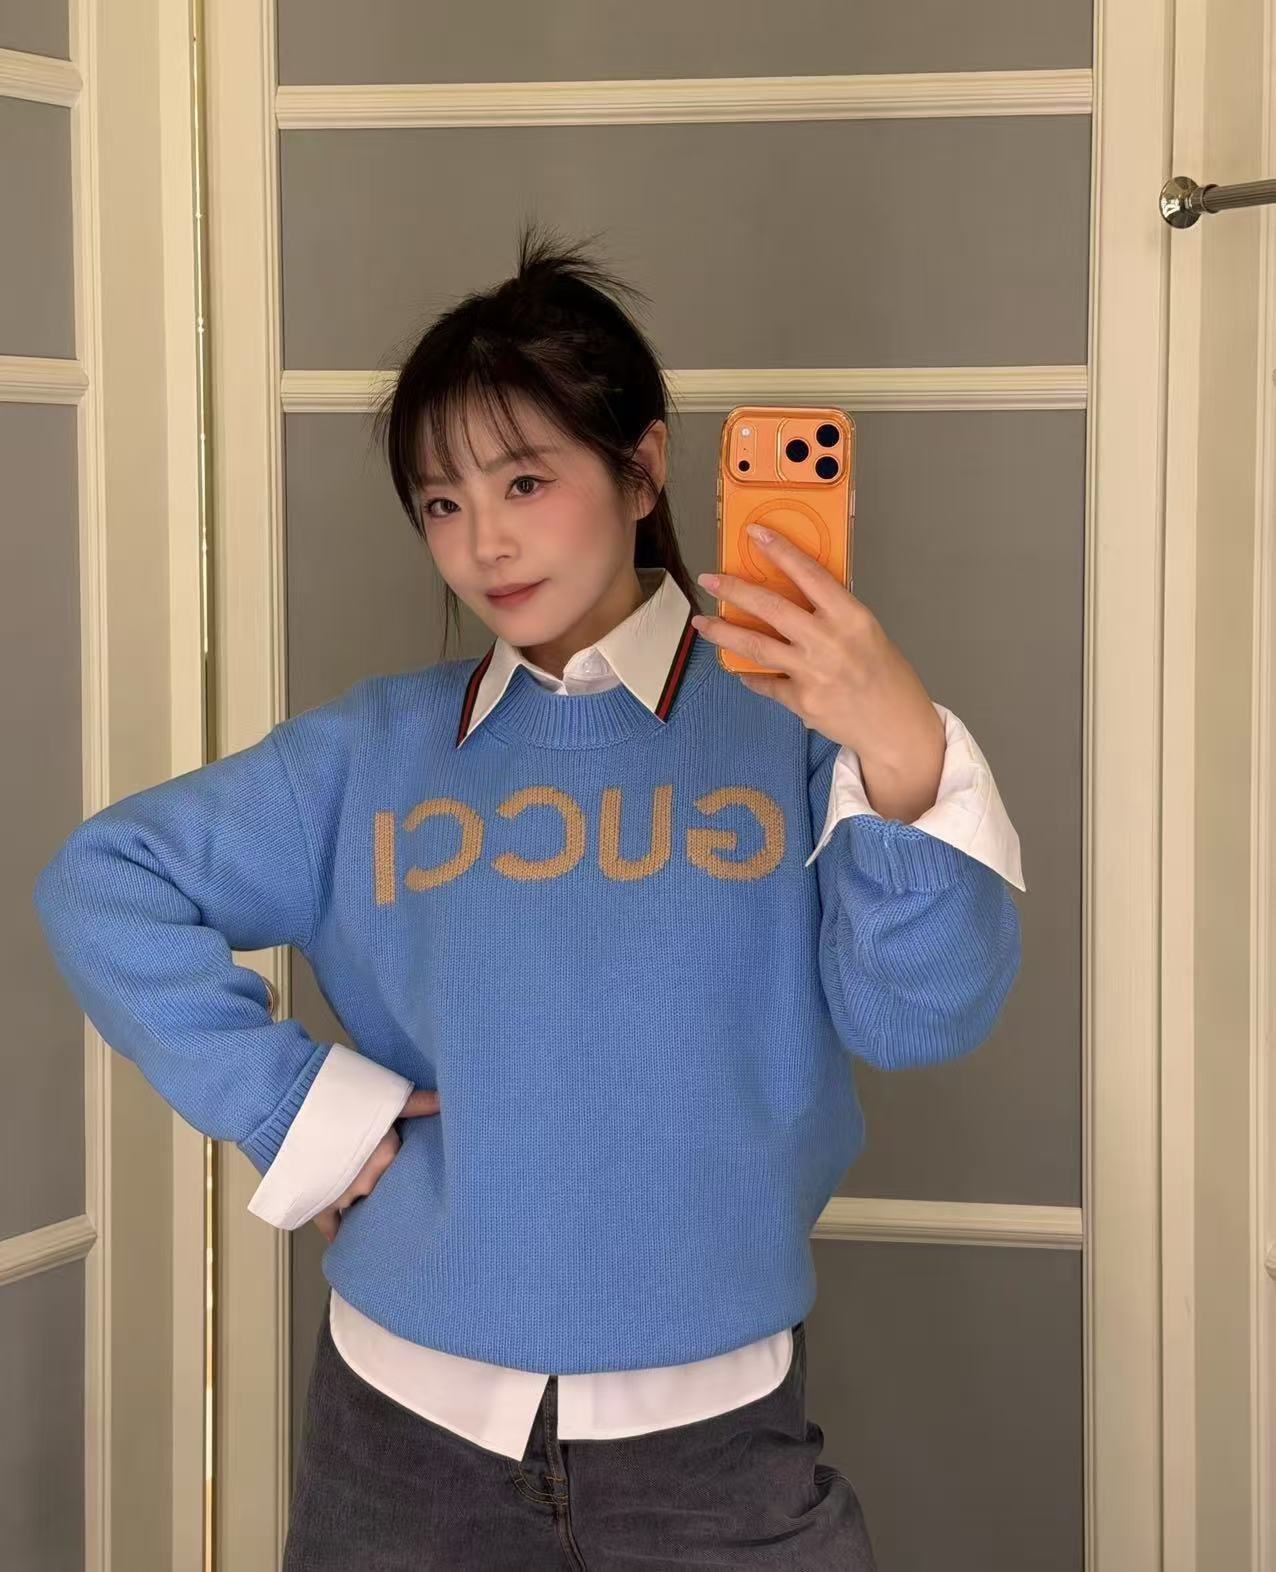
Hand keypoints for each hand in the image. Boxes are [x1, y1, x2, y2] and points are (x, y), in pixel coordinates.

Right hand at [312, 1086, 439, 1242]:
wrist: (288, 1108)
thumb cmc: (337, 1098)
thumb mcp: (381, 1096)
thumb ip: (415, 1102)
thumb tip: (445, 1100)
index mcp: (387, 1156)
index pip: (402, 1165)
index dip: (400, 1161)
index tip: (405, 1163)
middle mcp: (368, 1182)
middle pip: (380, 1185)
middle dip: (379, 1179)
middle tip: (375, 1169)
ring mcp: (341, 1196)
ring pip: (357, 1200)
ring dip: (357, 1194)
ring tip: (357, 1187)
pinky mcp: (316, 1202)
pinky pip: (330, 1225)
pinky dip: (336, 1232)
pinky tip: (343, 1242)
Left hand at [691, 525, 945, 821]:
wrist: (896, 726)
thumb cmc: (884, 674)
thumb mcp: (865, 631)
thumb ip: (831, 614)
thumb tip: (792, 594)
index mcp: (850, 616)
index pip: (808, 573)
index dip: (779, 551)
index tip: (754, 533)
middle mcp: (828, 640)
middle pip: (770, 607)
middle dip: (734, 590)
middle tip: (709, 579)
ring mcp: (813, 672)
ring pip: (756, 645)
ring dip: (724, 633)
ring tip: (702, 624)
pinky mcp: (801, 701)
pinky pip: (766, 682)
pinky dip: (749, 675)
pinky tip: (738, 669)